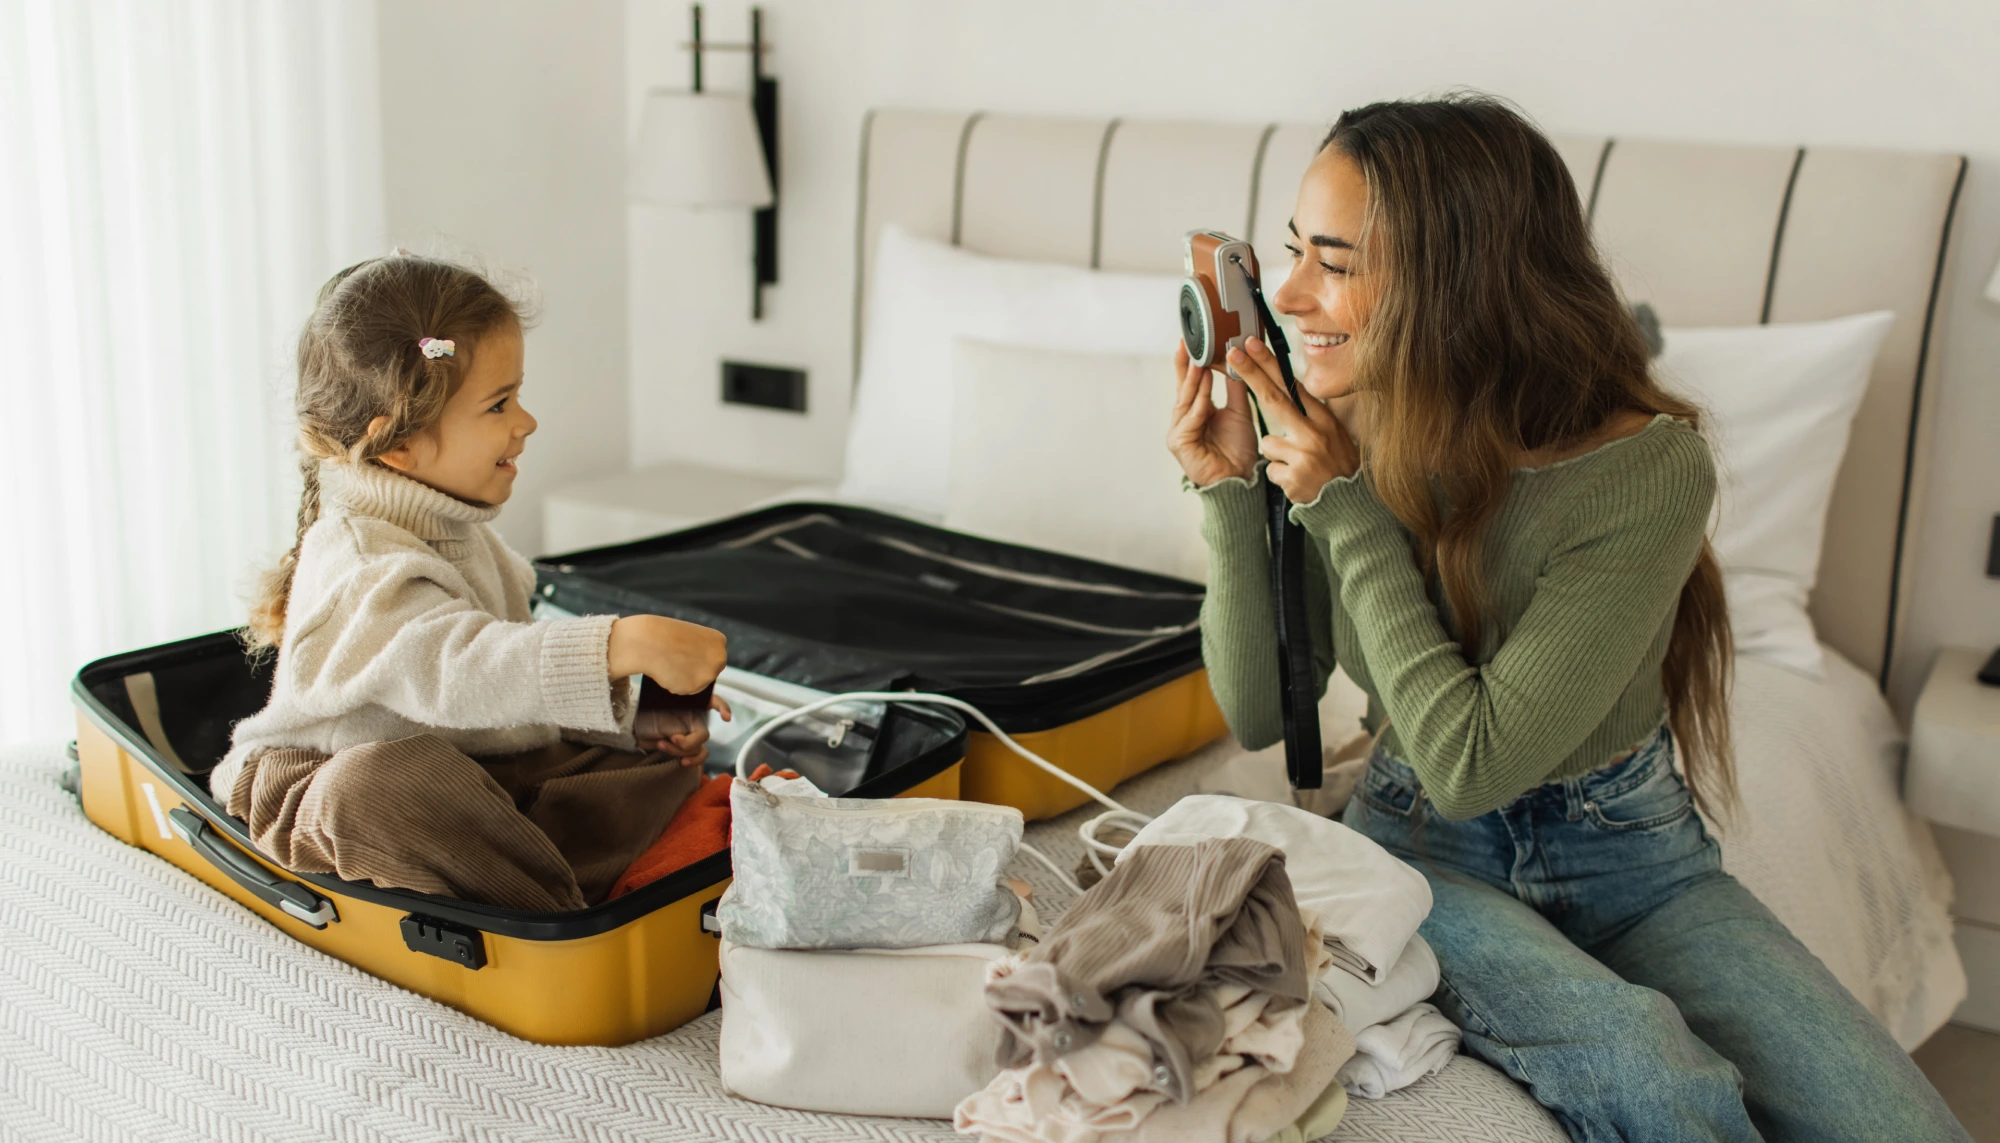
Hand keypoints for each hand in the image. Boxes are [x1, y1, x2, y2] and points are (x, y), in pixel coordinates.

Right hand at [607, 614, 727, 694]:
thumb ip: (701, 652)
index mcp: (720, 641)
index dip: (698, 657)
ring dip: (685, 679)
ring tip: (671, 664)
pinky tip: (668, 672)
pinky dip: (676, 685)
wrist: (647, 641)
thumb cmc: (665, 635)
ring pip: (698, 684)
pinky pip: (686, 690)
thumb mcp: (691, 637)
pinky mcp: (694, 688)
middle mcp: (719, 659)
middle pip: (709, 673)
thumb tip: (702, 670)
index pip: (714, 657)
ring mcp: (708, 674)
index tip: (687, 652)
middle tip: (678, 660)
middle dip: (695, 671)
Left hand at [635, 694, 732, 767]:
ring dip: (682, 750)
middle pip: (702, 734)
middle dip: (688, 740)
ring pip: (699, 748)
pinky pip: (698, 756)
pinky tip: (683, 762)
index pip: (714, 701)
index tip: (725, 718)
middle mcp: (694, 720)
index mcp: (692, 705)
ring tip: (662, 745)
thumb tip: (682, 709)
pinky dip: (693, 761)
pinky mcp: (684, 748)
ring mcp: (690, 735)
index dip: (722, 707)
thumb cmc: (647, 707)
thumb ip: (671, 696)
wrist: (634, 723)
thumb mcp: (657, 698)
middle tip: (672, 738)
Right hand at [1166, 341, 1258, 487]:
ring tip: (1199, 361)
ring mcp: (1179, 432)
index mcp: (1196, 412)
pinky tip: (1205, 386)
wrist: (1241, 478)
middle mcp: (1184, 420)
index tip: (1189, 343)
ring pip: (1185, 401)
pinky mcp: (1179, 443)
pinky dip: (1199, 402)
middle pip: (1182, 388)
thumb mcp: (1240, 411)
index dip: (1188, 364)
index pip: (1190, 384)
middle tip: (1188, 344)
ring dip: (1192, 381)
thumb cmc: (1238, 450)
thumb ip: (1234, 388)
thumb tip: (1235, 360)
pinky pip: (1190, 418)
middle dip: (1184, 366)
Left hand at [1228, 337, 1360, 503]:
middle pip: (1274, 399)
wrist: (1349, 503)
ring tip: (1299, 464)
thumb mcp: (1333, 434)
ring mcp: (1304, 455)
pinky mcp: (1294, 477)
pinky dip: (1281, 474)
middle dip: (1251, 373)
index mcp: (1325, 419)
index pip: (1292, 386)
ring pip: (1268, 443)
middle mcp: (1315, 433)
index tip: (1253, 345)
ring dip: (1277, 454)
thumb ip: (1311, 414)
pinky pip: (1271, 469)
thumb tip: (1287, 386)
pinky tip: (1298, 480)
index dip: (1271, 365)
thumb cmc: (1337, 465)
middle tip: (1233, 353)